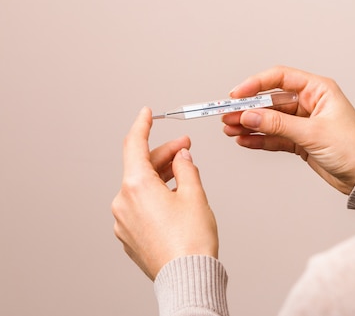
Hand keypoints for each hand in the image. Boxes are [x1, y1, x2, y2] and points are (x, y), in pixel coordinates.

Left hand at [112, 107, 217, 280]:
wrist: (187, 277)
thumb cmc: (191, 241)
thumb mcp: (195, 194)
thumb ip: (186, 167)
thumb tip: (182, 156)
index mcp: (136, 186)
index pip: (134, 144)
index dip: (142, 124)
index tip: (147, 113)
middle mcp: (123, 202)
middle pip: (140, 166)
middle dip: (164, 154)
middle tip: (186, 147)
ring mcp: (123, 221)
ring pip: (140, 187)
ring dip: (161, 175)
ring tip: (185, 172)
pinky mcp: (129, 236)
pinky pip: (139, 206)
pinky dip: (155, 195)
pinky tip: (174, 196)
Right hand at [223, 66, 354, 194]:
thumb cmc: (353, 149)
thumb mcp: (312, 133)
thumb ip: (278, 123)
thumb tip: (249, 115)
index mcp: (318, 90)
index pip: (280, 78)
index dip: (255, 84)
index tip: (236, 95)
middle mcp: (310, 103)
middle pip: (271, 101)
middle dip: (248, 109)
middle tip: (227, 117)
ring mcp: (305, 123)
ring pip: (270, 120)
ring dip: (250, 124)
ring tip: (230, 130)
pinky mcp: (301, 141)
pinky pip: (275, 136)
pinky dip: (260, 139)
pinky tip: (244, 140)